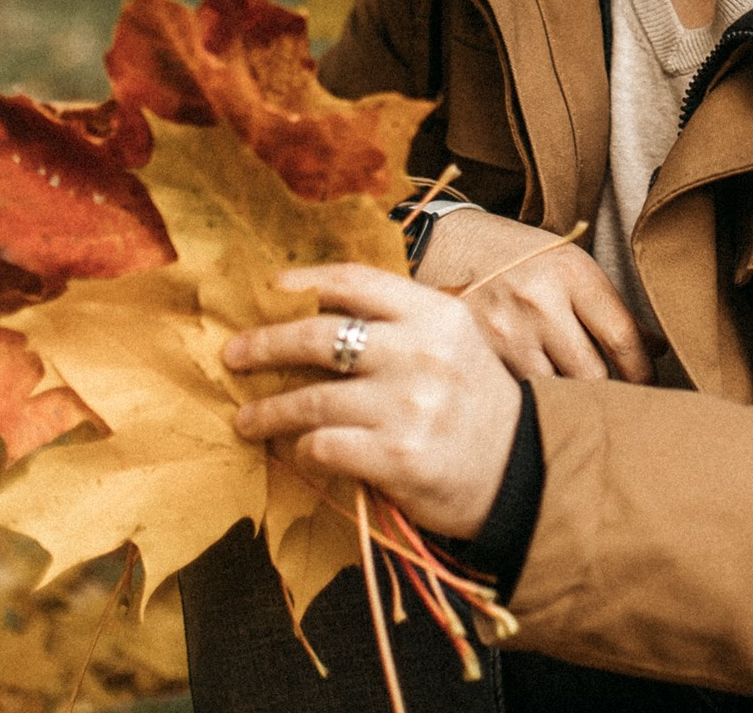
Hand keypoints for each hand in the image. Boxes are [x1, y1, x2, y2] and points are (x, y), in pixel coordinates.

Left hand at [224, 264, 520, 539]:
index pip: (356, 282)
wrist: (518, 470)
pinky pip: (324, 445)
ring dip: (268, 411)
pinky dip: (304, 448)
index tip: (271, 290)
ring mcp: (409, 406)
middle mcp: (421, 353)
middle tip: (234, 356)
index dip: (305, 281)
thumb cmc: (473, 402)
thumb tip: (315, 311)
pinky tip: (301, 450)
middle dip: (265, 345)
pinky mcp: (396, 456)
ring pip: (311, 399)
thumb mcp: (452, 342)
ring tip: (247, 419)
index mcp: (435, 315)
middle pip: (320, 337)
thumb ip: (398, 323)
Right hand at [417, 210, 652, 383]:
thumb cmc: (518, 257)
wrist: (445, 243)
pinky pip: (517, 392)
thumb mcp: (569, 267)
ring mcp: (504, 331)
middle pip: (593, 376)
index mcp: (572, 273)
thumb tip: (658, 348)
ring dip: (564, 397)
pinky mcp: (476, 354)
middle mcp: (539, 302)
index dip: (643, 372)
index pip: (623, 339)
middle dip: (607, 393)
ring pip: (554, 392)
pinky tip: (528, 386)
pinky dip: (528, 395)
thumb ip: (612, 310)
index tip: (647, 383)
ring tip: (566, 391)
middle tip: (613, 399)